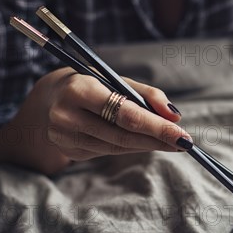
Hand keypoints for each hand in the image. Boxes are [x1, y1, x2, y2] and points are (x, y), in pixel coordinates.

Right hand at [0, 67, 190, 174]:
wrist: (47, 99)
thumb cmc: (91, 85)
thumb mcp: (115, 79)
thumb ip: (146, 94)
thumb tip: (175, 116)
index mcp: (79, 89)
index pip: (126, 114)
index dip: (157, 127)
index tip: (183, 135)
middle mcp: (67, 115)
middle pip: (123, 135)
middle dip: (158, 140)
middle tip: (184, 143)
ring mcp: (65, 137)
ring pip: (118, 147)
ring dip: (148, 146)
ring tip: (170, 142)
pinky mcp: (69, 151)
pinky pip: (108, 152)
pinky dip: (131, 148)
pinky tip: (144, 143)